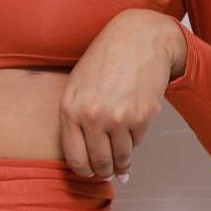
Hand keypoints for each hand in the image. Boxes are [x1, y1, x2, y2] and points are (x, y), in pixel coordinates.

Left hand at [58, 10, 186, 182]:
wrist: (139, 37)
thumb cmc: (106, 59)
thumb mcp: (77, 85)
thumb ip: (77, 119)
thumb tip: (89, 156)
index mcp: (69, 109)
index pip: (75, 159)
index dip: (84, 171)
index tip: (90, 173)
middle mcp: (91, 116)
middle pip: (99, 163)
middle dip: (105, 172)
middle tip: (109, 172)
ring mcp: (117, 118)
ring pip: (120, 158)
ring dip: (122, 164)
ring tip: (122, 163)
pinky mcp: (141, 117)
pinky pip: (137, 143)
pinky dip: (135, 141)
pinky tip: (133, 131)